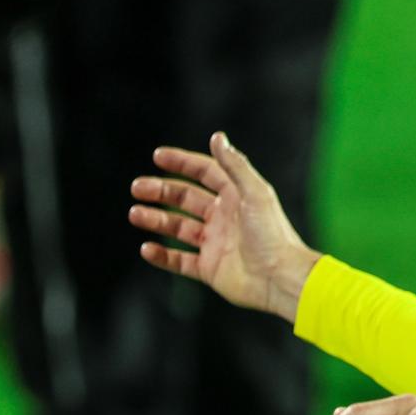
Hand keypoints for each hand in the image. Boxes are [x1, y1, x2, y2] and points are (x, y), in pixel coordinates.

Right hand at [128, 132, 319, 320]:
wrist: (280, 278)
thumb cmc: (273, 234)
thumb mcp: (255, 194)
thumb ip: (235, 166)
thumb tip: (217, 137)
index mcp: (237, 197)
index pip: (206, 173)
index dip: (183, 163)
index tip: (158, 155)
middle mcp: (224, 218)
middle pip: (186, 199)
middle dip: (161, 191)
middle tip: (137, 187)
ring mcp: (216, 244)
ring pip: (178, 228)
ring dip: (156, 220)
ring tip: (135, 214)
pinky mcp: (210, 269)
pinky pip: (179, 261)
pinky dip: (161, 256)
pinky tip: (146, 248)